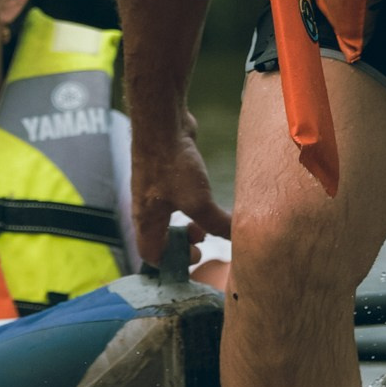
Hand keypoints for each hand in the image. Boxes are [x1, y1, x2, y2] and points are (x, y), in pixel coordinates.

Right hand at [127, 108, 232, 268]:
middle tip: (204, 237)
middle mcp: (147, 208)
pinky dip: (192, 204)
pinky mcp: (167, 174)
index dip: (172, 262)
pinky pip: (178, 198)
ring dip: (190, 223)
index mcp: (147, 221)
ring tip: (207, 219)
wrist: (162, 123)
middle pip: (161, 238)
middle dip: (184, 243)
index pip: (151, 255)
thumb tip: (238, 237)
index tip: (197, 254)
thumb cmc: (171, 165)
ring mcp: (156, 190)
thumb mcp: (198, 202)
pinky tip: (207, 196)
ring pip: (171, 218)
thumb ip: (217, 224)